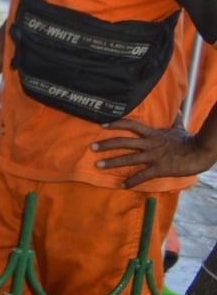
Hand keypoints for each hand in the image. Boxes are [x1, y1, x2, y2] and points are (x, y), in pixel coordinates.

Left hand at [92, 119, 216, 187]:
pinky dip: (132, 181)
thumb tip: (178, 109)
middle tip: (92, 147)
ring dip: (112, 162)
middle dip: (107, 145)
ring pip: (129, 158)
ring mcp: (154, 156)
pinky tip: (122, 185)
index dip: (116, 123)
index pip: (131, 124)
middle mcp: (150, 143)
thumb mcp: (179, 129)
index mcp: (153, 133)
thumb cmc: (190, 141)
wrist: (201, 153)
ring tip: (98, 165)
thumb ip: (175, 120)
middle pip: (124, 142)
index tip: (102, 125)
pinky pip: (143, 175)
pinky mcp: (160, 168)